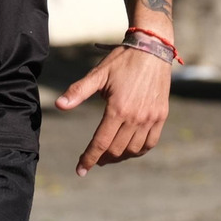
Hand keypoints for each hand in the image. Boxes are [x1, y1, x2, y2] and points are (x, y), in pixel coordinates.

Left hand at [55, 45, 170, 176]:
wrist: (152, 49)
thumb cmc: (122, 60)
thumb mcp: (98, 74)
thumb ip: (78, 91)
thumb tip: (59, 105)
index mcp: (118, 109)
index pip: (101, 143)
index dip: (89, 158)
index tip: (80, 170)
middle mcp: (136, 118)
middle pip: (116, 150)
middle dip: (102, 158)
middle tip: (93, 159)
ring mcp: (151, 118)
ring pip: (133, 150)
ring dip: (119, 157)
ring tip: (109, 155)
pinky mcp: (161, 116)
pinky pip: (150, 142)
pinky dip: (138, 150)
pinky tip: (130, 149)